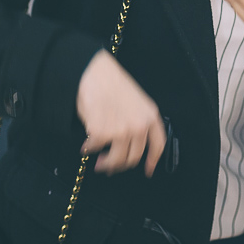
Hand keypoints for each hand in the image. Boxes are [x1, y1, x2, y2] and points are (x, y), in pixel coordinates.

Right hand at [76, 50, 166, 175]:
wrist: (94, 72)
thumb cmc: (112, 82)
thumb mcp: (136, 101)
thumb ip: (137, 121)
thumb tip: (127, 144)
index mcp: (150, 116)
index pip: (158, 145)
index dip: (152, 160)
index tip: (147, 171)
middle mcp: (139, 126)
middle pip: (134, 157)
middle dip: (120, 165)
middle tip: (109, 166)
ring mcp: (122, 131)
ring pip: (116, 160)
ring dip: (105, 164)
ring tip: (98, 162)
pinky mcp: (102, 133)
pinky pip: (95, 148)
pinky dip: (89, 149)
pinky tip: (85, 146)